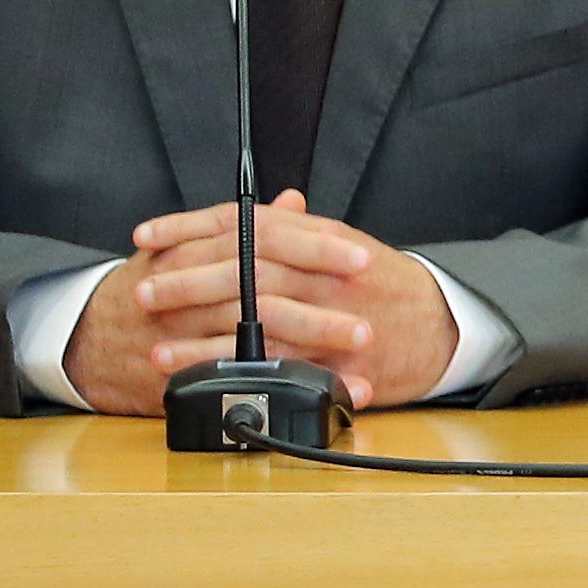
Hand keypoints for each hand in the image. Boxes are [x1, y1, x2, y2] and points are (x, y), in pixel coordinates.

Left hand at [113, 192, 464, 409]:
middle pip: (243, 270)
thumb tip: (260, 209)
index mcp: (320, 237)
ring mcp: (332, 317)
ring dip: (202, 335)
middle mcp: (323, 273)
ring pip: (257, 320)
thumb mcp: (342, 244)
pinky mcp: (338, 360)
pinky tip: (204, 378)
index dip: (189, 227)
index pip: (244, 223)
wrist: (445, 326)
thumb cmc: (388, 287)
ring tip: (156, 347)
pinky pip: (281, 366)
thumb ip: (297, 228)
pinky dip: (241, 372)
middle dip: (186, 281)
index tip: (146, 236)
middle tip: (142, 292)